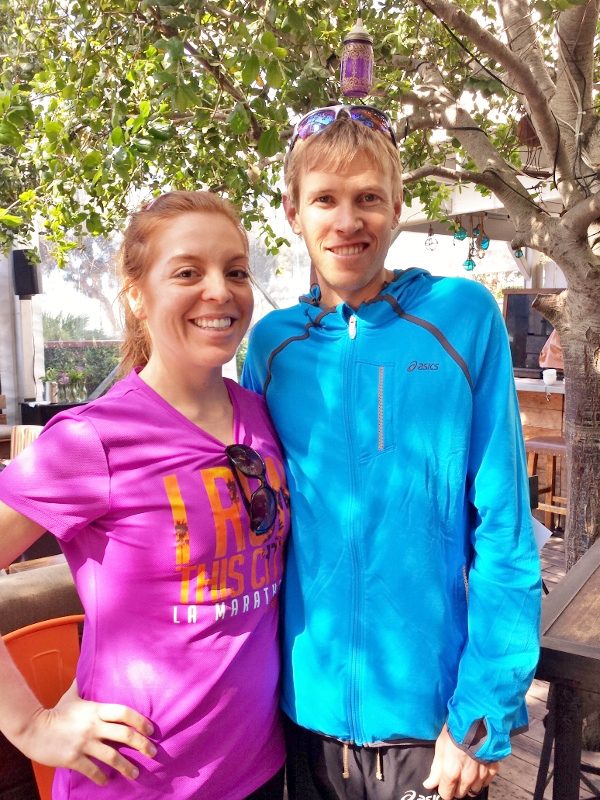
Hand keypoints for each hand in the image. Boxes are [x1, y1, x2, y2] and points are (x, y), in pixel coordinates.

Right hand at [14, 689, 155, 785]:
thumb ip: (83, 684)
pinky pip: (92, 770)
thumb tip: (87, 666)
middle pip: (124, 735)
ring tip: (135, 773)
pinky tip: (106, 781)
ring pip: (112, 756)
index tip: (151, 730)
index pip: (124, 712)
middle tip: (153, 753)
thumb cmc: (55, 713)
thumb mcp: (71, 696)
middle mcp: (93, 726)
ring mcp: (83, 743)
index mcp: (96, 710)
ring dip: (126, 766)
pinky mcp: (73, 758)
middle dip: (142, 745)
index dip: (140, 720)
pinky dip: (101, 777)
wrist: (32, 729)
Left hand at [422, 724, 499, 798]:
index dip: (443, 789)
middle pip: (460, 794)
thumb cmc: (456, 731)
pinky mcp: (492, 769)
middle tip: (454, 774)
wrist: (477, 721)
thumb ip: (436, 769)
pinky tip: (477, 768)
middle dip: (456, 787)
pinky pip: (486, 782)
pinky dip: (481, 779)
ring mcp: (481, 775)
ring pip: (474, 790)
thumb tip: (429, 784)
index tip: (443, 783)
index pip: (446, 794)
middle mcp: (467, 779)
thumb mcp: (440, 747)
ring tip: (466, 770)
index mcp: (452, 774)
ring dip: (469, 784)